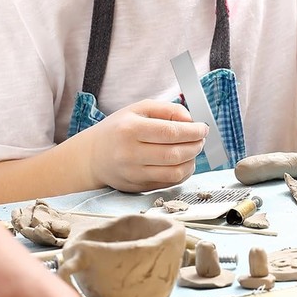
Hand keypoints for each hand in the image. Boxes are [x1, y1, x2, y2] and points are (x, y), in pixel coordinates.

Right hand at [84, 100, 207, 192]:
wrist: (93, 156)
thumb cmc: (119, 129)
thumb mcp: (138, 109)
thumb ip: (167, 109)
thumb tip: (190, 120)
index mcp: (130, 129)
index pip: (170, 132)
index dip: (193, 131)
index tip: (203, 128)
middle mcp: (130, 153)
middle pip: (174, 154)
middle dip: (195, 146)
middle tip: (201, 139)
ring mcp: (133, 173)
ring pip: (174, 172)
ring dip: (191, 161)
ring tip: (193, 150)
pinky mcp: (138, 187)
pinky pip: (169, 183)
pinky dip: (182, 173)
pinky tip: (183, 162)